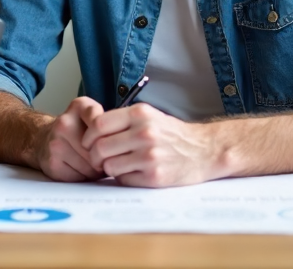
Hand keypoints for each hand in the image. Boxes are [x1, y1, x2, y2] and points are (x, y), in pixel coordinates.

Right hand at [32, 97, 106, 181]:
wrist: (42, 139)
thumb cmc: (75, 130)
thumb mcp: (92, 115)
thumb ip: (109, 121)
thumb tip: (124, 145)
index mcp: (79, 107)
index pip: (102, 122)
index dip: (111, 137)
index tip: (111, 140)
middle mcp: (64, 122)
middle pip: (98, 150)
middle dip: (105, 158)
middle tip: (104, 158)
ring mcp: (56, 144)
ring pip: (90, 167)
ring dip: (96, 170)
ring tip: (92, 164)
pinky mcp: (52, 163)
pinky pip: (79, 177)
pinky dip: (83, 177)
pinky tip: (80, 169)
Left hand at [81, 104, 220, 186]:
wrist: (204, 151)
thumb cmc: (172, 134)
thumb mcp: (149, 116)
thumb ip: (123, 120)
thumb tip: (91, 131)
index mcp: (140, 114)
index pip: (99, 124)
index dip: (88, 135)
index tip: (88, 142)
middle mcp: (144, 133)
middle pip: (100, 147)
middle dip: (94, 156)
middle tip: (97, 159)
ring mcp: (150, 156)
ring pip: (109, 166)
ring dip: (108, 168)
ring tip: (117, 166)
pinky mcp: (154, 176)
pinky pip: (123, 180)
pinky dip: (123, 178)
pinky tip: (133, 173)